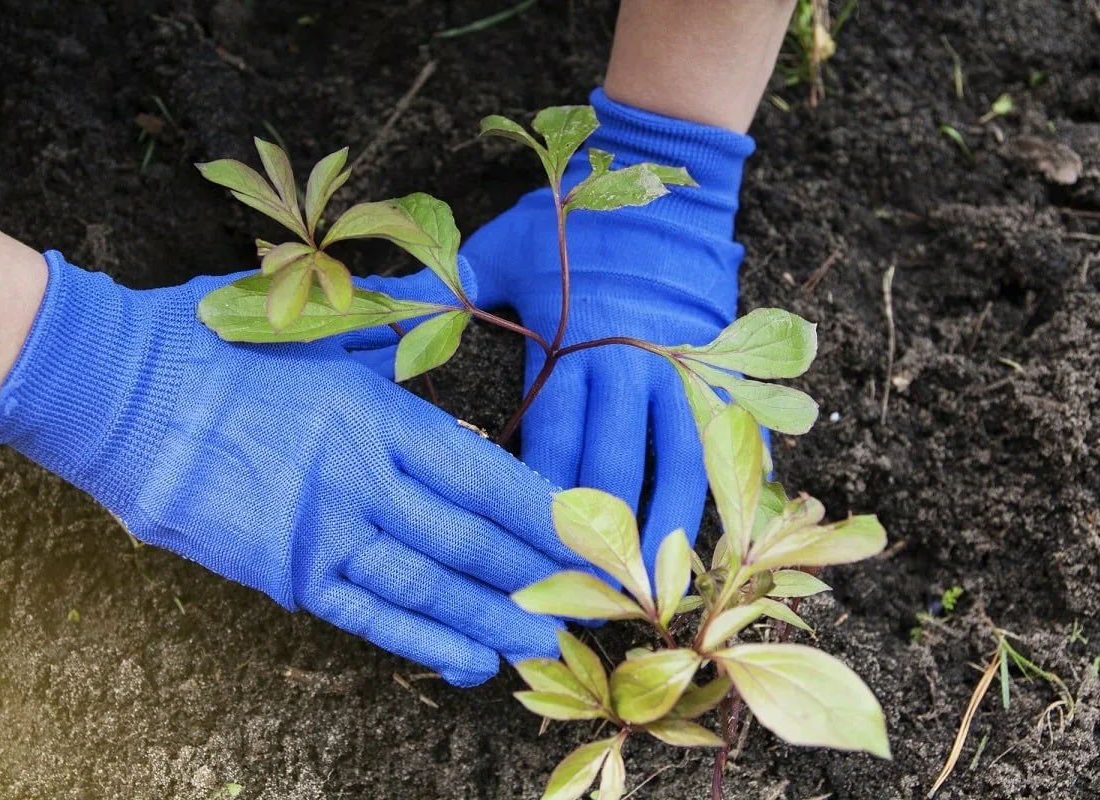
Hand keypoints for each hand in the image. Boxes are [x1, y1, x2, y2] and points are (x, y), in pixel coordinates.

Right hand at [0, 251, 579, 686]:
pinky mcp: (281, 571)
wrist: (110, 391)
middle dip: (537, 575)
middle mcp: (362, 477)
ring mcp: (322, 530)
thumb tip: (452, 282)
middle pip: (470, 539)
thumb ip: (389, 317)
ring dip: (494, 618)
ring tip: (548, 644)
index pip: (482, 473)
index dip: (542, 513)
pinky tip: (468, 659)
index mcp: (376, 412)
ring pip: (428, 586)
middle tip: (592, 604)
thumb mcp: (309, 319)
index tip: (591, 537)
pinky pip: (366, 614)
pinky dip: (421, 640)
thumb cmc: (209, 345)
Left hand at [461, 89, 754, 568]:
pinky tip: (707, 535)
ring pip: (675, 466)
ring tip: (648, 588)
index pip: (551, 440)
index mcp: (569, 346)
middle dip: (593, 539)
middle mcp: (626, 367)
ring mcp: (680, 373)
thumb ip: (445, 287)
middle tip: (578, 601)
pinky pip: (726, 442)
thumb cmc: (571, 225)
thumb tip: (373, 299)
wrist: (660, 188)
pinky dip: (719, 488)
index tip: (521, 555)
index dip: (537, 501)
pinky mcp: (717, 374)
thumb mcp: (502, 247)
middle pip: (609, 468)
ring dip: (660, 530)